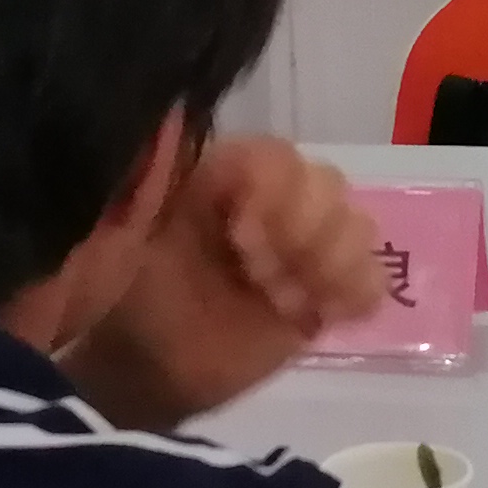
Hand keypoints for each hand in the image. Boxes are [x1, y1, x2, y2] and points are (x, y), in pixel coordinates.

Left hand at [64, 137, 382, 431]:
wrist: (138, 370)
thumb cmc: (123, 298)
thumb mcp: (116, 234)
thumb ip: (141, 180)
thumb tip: (168, 116)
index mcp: (221, 174)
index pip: (276, 155)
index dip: (274, 192)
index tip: (242, 240)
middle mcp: (270, 200)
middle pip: (326, 184)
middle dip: (302, 234)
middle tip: (260, 280)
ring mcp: (302, 249)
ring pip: (356, 225)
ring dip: (328, 265)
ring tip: (282, 303)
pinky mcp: (324, 295)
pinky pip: (371, 278)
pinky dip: (355, 293)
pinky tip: (317, 315)